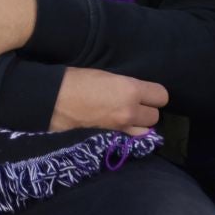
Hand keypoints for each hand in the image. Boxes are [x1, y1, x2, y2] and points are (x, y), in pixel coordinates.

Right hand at [50, 67, 167, 136]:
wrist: (52, 99)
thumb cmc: (75, 80)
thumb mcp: (105, 75)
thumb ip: (124, 85)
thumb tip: (133, 91)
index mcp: (130, 89)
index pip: (161, 96)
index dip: (154, 94)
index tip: (145, 92)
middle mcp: (130, 110)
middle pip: (155, 115)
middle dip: (146, 110)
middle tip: (134, 104)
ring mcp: (120, 127)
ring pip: (146, 130)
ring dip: (139, 124)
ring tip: (127, 117)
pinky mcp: (110, 138)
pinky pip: (130, 138)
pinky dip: (128, 134)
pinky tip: (119, 127)